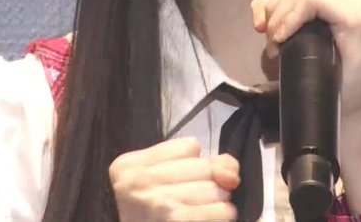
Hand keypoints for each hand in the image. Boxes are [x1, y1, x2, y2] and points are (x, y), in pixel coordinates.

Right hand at [109, 137, 239, 220]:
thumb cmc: (147, 214)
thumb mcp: (157, 181)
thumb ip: (199, 164)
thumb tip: (230, 174)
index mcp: (129, 165)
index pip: (190, 146)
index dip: (191, 165)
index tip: (176, 182)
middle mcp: (140, 182)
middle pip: (203, 167)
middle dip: (206, 183)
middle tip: (189, 200)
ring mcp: (159, 203)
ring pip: (215, 189)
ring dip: (216, 202)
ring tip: (196, 211)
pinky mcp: (178, 221)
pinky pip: (221, 211)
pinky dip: (220, 216)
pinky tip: (205, 219)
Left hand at [250, 0, 360, 120]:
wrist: (346, 113)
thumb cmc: (326, 72)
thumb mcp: (300, 29)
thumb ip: (281, 7)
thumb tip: (261, 4)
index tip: (276, 21)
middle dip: (277, 3)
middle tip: (274, 36)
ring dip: (278, 14)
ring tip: (278, 42)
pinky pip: (310, 0)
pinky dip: (287, 19)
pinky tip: (283, 40)